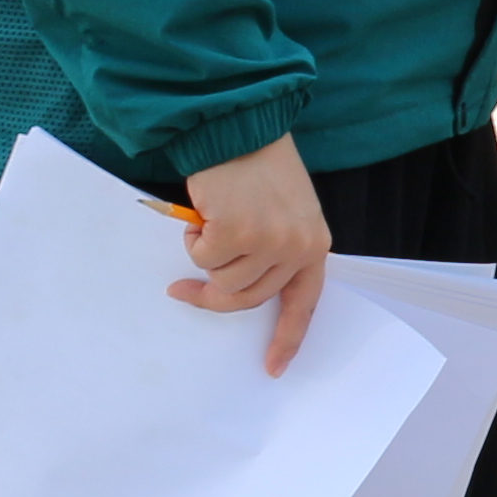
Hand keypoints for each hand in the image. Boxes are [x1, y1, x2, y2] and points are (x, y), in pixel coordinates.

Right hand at [169, 135, 331, 374]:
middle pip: (248, 299)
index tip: (273, 367)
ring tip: (214, 220)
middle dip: (211, 296)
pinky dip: (193, 238)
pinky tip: (206, 210)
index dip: (287, 338)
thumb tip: (235, 287)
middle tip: (183, 289)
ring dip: (205, 255)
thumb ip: (273, 250)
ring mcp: (269, 241)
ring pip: (222, 280)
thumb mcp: (284, 212)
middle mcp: (297, 246)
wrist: (241, 128)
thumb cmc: (259, 168)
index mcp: (314, 244)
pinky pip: (202, 258)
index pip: (303, 303)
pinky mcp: (236, 232)